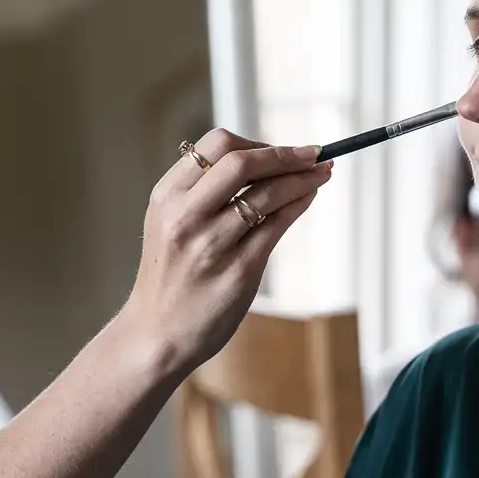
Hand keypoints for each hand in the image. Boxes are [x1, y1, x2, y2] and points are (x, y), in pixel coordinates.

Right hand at [118, 130, 331, 375]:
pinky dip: (298, 204)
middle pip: (241, 161)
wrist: (156, 335)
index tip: (280, 148)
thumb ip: (202, 193)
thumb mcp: (169, 224)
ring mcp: (211, 244)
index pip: (215, 146)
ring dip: (301, 178)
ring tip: (321, 173)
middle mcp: (185, 216)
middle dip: (285, 154)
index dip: (256, 142)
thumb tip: (262, 160)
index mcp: (166, 197)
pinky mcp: (237, 270)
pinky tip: (308, 197)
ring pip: (266, 193)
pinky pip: (276, 225)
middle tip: (313, 153)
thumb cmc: (170, 277)